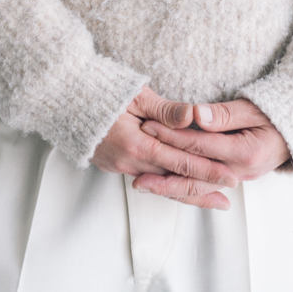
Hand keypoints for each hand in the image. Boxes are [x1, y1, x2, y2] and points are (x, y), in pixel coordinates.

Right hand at [92, 87, 239, 210]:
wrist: (63, 99)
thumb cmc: (101, 90)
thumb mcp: (137, 95)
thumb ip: (167, 110)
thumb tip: (194, 117)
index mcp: (138, 144)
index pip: (181, 162)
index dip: (207, 171)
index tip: (230, 177)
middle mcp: (130, 162)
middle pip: (174, 182)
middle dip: (202, 191)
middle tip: (227, 201)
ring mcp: (121, 166)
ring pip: (161, 185)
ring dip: (186, 194)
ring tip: (210, 202)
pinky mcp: (114, 165)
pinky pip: (147, 180)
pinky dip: (166, 187)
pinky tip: (179, 189)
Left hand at [135, 98, 290, 186]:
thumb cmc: (275, 114)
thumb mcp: (251, 107)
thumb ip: (222, 114)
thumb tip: (195, 115)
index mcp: (244, 152)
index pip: (198, 145)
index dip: (171, 136)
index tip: (148, 126)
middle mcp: (240, 172)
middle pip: (194, 175)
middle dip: (163, 173)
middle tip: (135, 170)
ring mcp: (237, 179)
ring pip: (198, 187)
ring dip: (169, 186)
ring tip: (142, 184)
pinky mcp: (234, 179)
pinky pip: (205, 187)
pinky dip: (184, 188)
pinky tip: (166, 188)